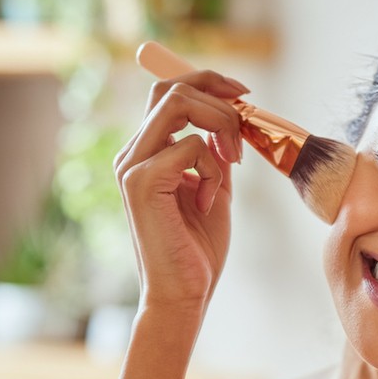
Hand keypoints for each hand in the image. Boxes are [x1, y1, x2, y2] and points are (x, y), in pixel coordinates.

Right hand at [113, 70, 247, 319]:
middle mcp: (131, 155)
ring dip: (220, 127)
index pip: (167, 93)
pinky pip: (191, 147)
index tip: (244, 94)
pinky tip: (210, 203)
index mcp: (144, 154)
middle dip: (219, 99)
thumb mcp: (214, 189)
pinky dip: (213, 171)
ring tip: (233, 165)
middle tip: (246, 131)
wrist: (183, 296)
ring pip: (178, 105)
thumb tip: (235, 119)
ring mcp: (132, 166)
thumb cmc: (197, 251)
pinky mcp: (142, 182)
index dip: (207, 82)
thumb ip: (216, 154)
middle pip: (170, 89)